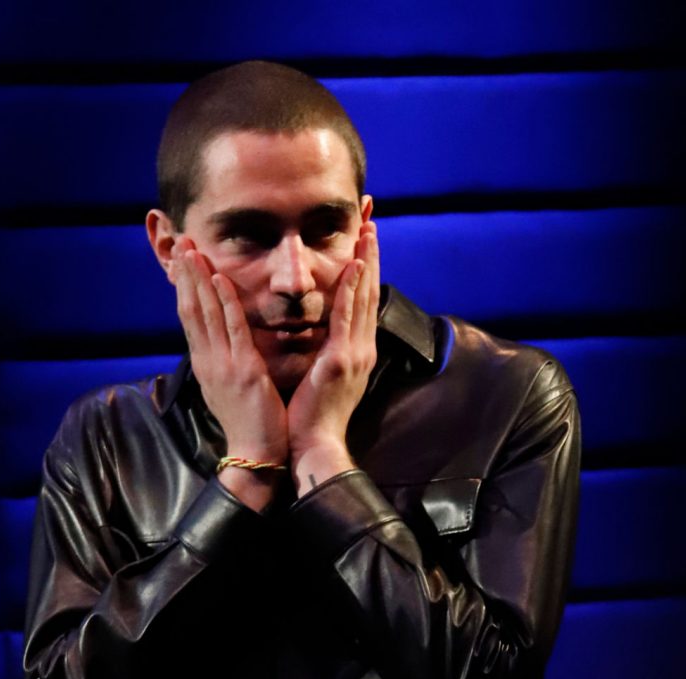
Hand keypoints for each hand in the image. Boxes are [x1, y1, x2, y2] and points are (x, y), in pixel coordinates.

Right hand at [171, 238, 288, 510]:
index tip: (182, 261)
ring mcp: (222, 364)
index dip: (185, 288)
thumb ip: (221, 363)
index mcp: (206, 364)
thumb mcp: (227, 388)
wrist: (256, 455)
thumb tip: (216, 344)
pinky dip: (223, 303)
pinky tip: (219, 280)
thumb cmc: (247, 423)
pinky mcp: (242, 370)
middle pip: (191, 309)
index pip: (190, 318)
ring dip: (198, 279)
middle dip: (185, 275)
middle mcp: (208, 360)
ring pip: (205, 313)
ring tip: (192, 251)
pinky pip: (231, 330)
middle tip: (181, 243)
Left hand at [287, 220, 379, 491]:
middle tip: (373, 223)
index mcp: (355, 352)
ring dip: (367, 263)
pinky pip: (347, 319)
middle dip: (373, 257)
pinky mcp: (341, 362)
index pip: (364, 302)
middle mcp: (361, 349)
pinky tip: (353, 267)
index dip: (367, 270)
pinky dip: (352, 291)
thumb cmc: (312, 417)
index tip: (365, 241)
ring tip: (368, 232)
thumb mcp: (323, 378)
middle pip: (371, 293)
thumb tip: (323, 335)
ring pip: (365, 299)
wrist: (313, 447)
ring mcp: (354, 354)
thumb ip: (328, 352)